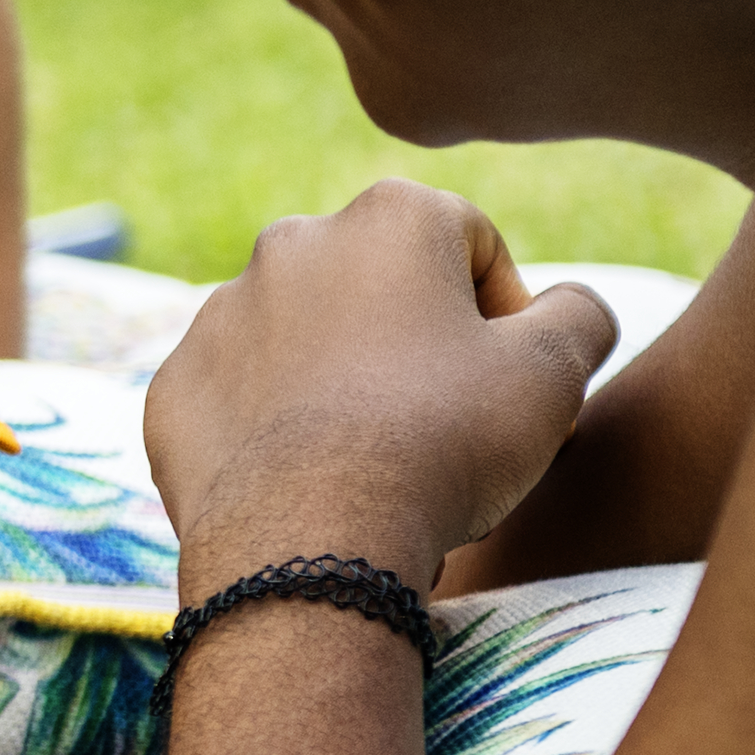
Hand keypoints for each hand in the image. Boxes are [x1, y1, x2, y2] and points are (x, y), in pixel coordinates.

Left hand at [145, 180, 621, 588]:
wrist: (312, 536)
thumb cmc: (444, 441)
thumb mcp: (554, 371)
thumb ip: (578, 315)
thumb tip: (568, 307)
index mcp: (388, 217)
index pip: (471, 245)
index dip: (506, 315)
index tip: (509, 383)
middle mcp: (291, 243)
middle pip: (381, 289)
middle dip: (416, 343)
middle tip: (446, 425)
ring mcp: (219, 314)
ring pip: (306, 341)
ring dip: (342, 383)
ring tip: (375, 460)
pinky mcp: (175, 385)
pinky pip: (241, 398)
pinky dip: (274, 428)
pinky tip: (308, 481)